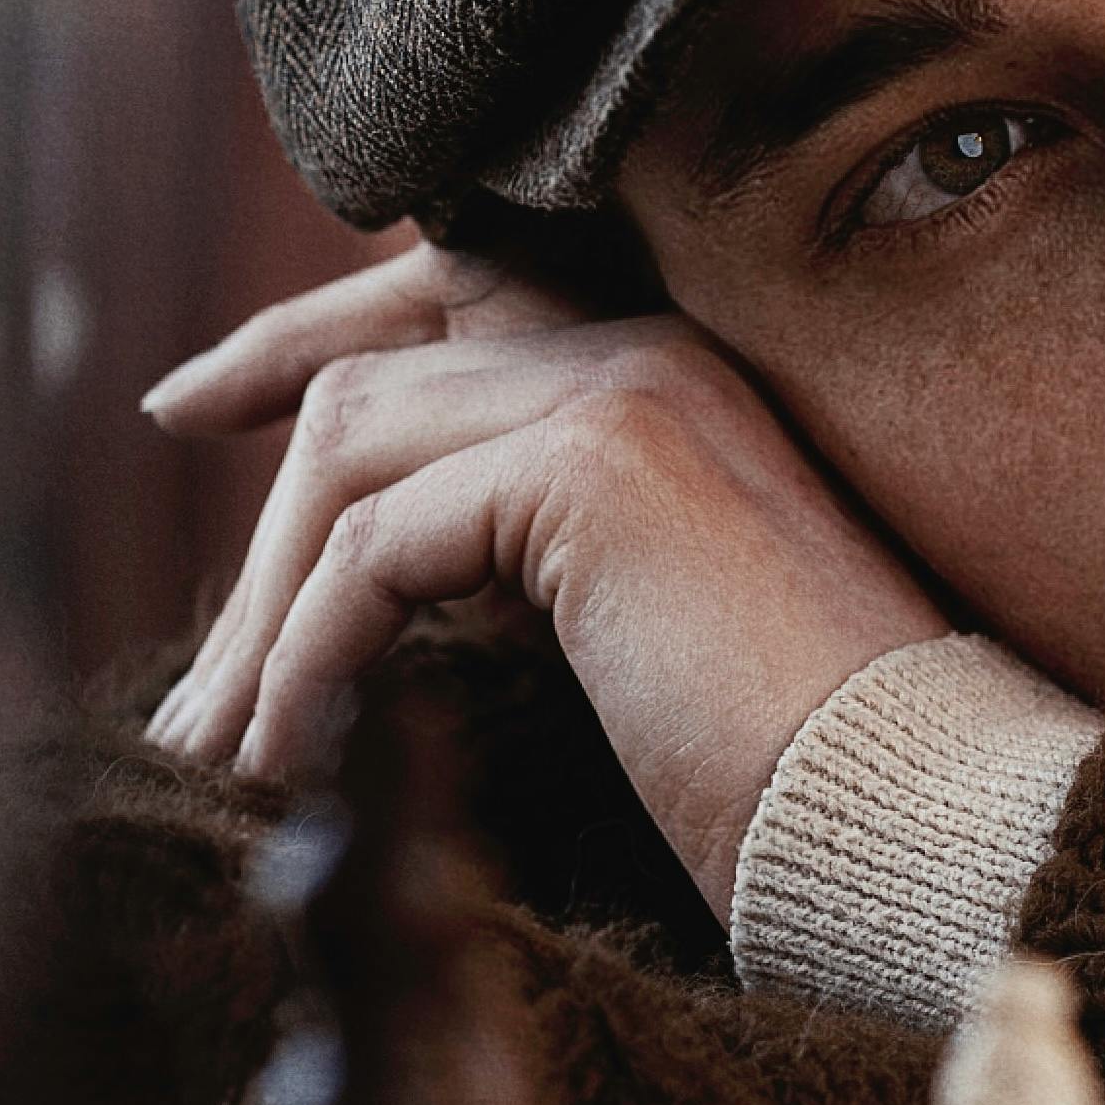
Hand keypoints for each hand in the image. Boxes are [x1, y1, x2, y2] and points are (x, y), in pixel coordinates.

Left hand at [140, 240, 948, 917]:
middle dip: (259, 545)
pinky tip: (298, 756)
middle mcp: (652, 345)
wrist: (917, 813)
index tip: (187, 408)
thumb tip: (355, 593)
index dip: (298, 336)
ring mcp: (627, 389)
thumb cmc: (804, 771)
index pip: (443, 291)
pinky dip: (311, 658)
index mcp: (677, 369)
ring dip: (269, 612)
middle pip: (368, 388)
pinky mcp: (594, 466)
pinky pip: (377, 546)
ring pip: (354, 454)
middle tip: (198, 705)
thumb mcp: (642, 635)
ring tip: (233, 750)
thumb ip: (532, 565)